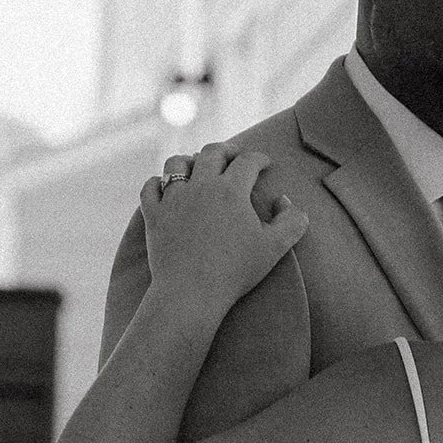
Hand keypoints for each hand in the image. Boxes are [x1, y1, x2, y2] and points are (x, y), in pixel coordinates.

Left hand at [140, 144, 308, 315]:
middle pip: (212, 153)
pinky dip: (157, 182)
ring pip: (176, 163)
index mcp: (232, 190)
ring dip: (189, 160)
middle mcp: (200, 186)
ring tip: (196, 165)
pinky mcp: (153, 215)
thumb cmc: (235, 271)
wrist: (192, 292)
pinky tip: (164, 187)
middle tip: (234, 155)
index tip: (265, 162)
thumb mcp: (275, 248)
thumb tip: (285, 200)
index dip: (260, 158)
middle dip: (226, 150)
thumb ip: (292, 220)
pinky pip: (150, 187)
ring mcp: (173, 199)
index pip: (248, 161)